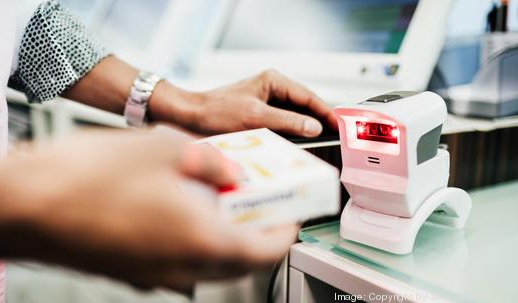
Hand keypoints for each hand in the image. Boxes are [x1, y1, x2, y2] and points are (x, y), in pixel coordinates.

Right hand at [0, 127, 297, 291]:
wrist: (27, 205)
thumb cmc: (91, 178)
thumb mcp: (168, 147)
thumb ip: (212, 163)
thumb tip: (231, 173)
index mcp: (202, 242)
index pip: (265, 252)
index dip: (284, 235)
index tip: (291, 220)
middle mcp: (182, 270)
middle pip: (237, 261)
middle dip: (255, 235)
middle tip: (258, 207)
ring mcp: (154, 276)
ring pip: (206, 263)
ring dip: (222, 237)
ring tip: (218, 203)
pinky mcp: (131, 272)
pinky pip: (176, 261)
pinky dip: (190, 240)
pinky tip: (178, 209)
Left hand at [149, 70, 337, 136]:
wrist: (190, 118)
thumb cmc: (215, 112)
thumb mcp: (254, 117)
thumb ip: (287, 122)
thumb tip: (314, 127)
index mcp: (273, 81)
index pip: (308, 97)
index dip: (326, 113)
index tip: (340, 126)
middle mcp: (271, 90)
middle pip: (303, 108)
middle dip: (318, 123)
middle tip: (335, 138)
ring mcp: (265, 103)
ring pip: (293, 119)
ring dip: (304, 132)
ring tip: (321, 145)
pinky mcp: (259, 117)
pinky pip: (281, 127)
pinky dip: (290, 137)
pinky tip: (296, 148)